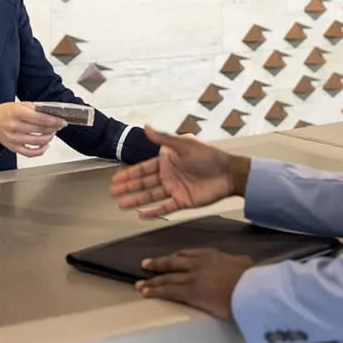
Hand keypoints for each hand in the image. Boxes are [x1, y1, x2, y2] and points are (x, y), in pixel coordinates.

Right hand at [0, 101, 65, 157]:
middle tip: (59, 126)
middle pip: (40, 130)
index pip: (41, 119)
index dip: (54, 121)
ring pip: (37, 141)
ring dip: (48, 138)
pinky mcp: (13, 147)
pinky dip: (40, 151)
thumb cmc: (5, 112)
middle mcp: (16, 126)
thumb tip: (50, 113)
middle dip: (53, 128)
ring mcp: (14, 138)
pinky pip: (29, 153)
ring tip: (52, 133)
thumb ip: (34, 108)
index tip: (62, 122)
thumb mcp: (19, 104)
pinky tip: (45, 146)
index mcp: (17, 113)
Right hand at [110, 126, 248, 217]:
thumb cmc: (209, 156)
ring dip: (136, 200)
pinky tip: (142, 215)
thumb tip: (146, 126)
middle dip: (128, 188)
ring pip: (151, 196)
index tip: (115, 179)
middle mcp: (169, 175)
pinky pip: (165, 208)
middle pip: (144, 183)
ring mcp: (175, 189)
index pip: (144, 169)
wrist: (229, 174)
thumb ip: (164, 138)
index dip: (129, 174)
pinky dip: (154, 212)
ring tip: (121, 205)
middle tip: (112, 192)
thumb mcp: (184, 144)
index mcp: (168, 161)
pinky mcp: (183, 201)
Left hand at [137, 249, 253, 320]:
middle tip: (145, 265)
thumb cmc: (251, 278)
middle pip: (172, 262)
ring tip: (140, 284)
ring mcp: (192, 276)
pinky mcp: (191, 292)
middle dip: (158, 264)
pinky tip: (146, 292)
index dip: (174, 257)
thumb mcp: (242, 262)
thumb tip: (236, 264)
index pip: (186, 254)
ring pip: (167, 277)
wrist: (250, 289)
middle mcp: (197, 263)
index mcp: (210, 254)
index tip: (168, 259)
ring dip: (152, 281)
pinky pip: (169, 290)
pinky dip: (156, 291)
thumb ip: (233, 262)